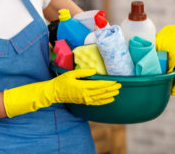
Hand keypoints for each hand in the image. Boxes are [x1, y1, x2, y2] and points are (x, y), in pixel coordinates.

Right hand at [4, 69, 120, 117]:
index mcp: (83, 86)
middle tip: (120, 85)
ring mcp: (85, 99)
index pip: (100, 85)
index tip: (116, 80)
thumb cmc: (61, 82)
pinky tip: (110, 99)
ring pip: (101, 98)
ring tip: (117, 91)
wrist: (54, 92)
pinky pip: (96, 102)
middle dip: (112, 88)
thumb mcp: (71, 74)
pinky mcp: (84, 102)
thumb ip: (84, 72)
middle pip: (102, 91)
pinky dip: (104, 101)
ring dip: (110, 95)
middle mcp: (86, 94)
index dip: (109, 83)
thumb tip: (94, 71)